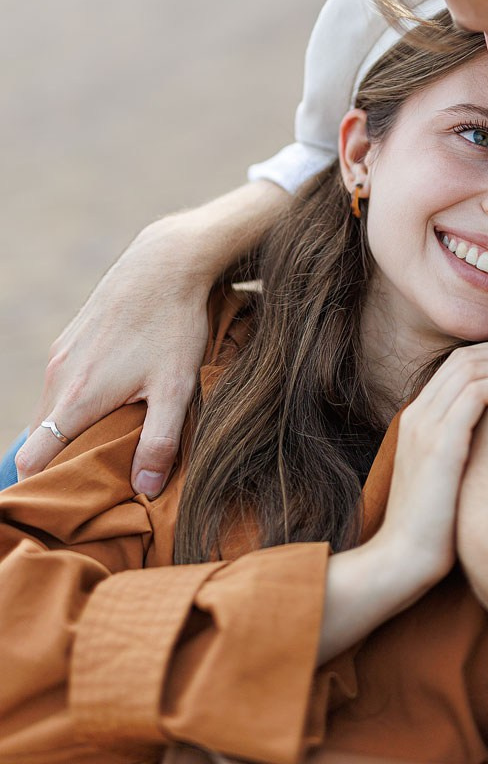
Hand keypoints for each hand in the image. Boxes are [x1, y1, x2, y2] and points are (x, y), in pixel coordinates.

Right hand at [17, 216, 209, 495]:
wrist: (166, 262)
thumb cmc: (174, 325)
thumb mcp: (177, 388)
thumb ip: (161, 441)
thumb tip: (144, 487)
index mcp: (77, 398)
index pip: (33, 458)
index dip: (38, 486)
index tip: (57, 504)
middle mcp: (59, 376)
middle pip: (40, 437)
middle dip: (58, 462)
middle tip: (90, 483)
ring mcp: (62, 353)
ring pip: (51, 407)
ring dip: (68, 430)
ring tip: (103, 446)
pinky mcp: (72, 336)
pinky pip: (62, 382)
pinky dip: (74, 402)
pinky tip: (109, 403)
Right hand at [374, 339, 487, 597]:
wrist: (405, 558)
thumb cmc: (434, 525)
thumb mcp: (438, 475)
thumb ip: (454, 448)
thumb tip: (486, 438)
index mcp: (418, 418)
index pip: (454, 365)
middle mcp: (419, 415)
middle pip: (462, 359)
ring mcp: (427, 428)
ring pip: (468, 369)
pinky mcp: (441, 445)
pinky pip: (473, 395)